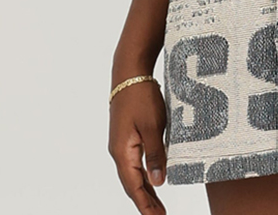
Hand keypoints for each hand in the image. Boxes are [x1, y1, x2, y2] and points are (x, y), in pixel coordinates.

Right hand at [108, 78, 167, 213]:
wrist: (129, 74)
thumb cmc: (141, 97)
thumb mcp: (152, 126)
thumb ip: (155, 154)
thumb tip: (158, 182)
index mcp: (122, 152)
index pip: (134, 186)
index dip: (145, 204)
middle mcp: (118, 151)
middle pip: (131, 183)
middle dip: (145, 201)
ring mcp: (122, 143)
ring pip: (133, 173)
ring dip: (145, 188)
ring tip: (157, 203)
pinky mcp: (127, 135)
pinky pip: (135, 161)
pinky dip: (144, 173)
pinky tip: (153, 176)